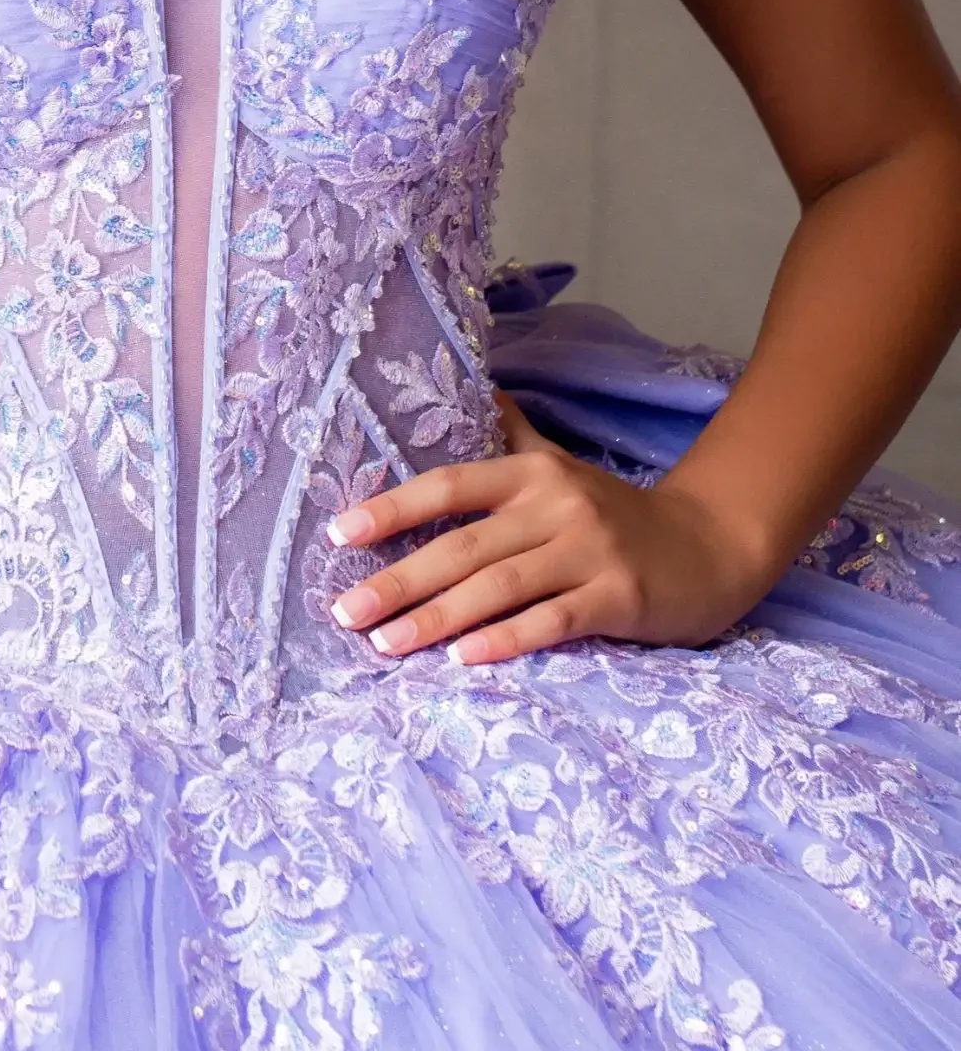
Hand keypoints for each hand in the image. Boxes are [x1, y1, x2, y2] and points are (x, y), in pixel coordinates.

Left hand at [326, 397, 775, 665]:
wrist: (711, 546)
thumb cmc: (616, 515)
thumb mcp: (562, 467)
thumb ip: (513, 437)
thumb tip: (474, 391)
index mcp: (533, 473)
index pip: (450, 485)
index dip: (393, 507)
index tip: (339, 532)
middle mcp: (556, 505)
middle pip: (464, 545)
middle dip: (399, 580)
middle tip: (345, 611)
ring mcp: (589, 552)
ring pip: (499, 586)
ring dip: (437, 618)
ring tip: (386, 644)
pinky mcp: (619, 597)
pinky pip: (553, 621)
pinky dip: (506, 638)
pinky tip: (464, 659)